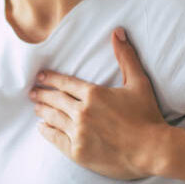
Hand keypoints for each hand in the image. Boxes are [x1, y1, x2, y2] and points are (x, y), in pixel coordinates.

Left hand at [29, 26, 167, 179]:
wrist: (152, 151)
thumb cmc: (148, 116)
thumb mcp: (139, 83)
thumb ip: (126, 57)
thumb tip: (117, 31)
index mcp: (93, 94)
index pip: (65, 83)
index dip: (51, 78)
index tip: (40, 76)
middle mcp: (82, 112)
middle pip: (55, 99)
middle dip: (41, 94)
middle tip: (32, 92)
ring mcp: (78, 133)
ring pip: (53, 118)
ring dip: (42, 111)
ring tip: (36, 107)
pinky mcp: (78, 151)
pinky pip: (56, 138)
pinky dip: (47, 131)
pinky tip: (43, 127)